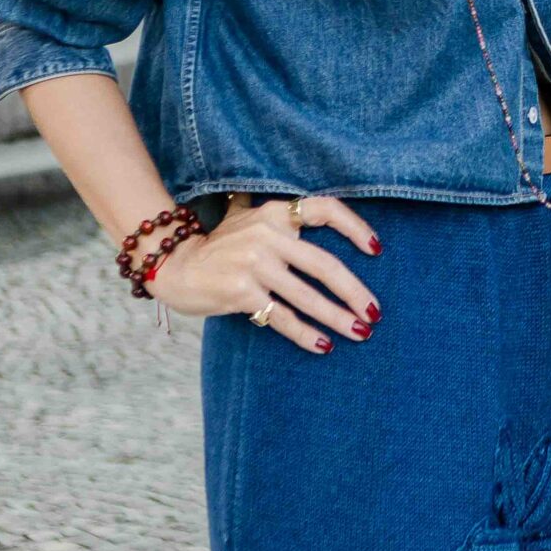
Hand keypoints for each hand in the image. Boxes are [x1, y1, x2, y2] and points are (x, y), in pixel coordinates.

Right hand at [148, 194, 382, 354]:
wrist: (173, 265)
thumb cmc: (216, 245)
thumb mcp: (242, 215)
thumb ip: (270, 209)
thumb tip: (306, 205)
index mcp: (274, 213)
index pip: (325, 210)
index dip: (355, 228)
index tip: (376, 250)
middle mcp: (267, 235)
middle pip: (325, 266)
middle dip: (355, 292)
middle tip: (375, 312)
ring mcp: (254, 264)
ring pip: (308, 297)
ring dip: (338, 318)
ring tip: (360, 333)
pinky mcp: (241, 292)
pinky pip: (282, 318)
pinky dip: (306, 334)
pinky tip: (323, 346)